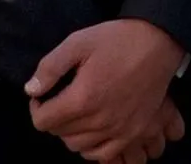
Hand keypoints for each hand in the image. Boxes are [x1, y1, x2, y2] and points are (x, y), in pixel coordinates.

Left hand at [26, 18, 184, 159]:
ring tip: (77, 113)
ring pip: (79, 147)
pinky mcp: (132, 132)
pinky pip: (104, 155)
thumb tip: (31, 90)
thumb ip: (50, 66)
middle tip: (61, 99)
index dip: (37, 106)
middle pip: (60, 135)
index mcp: (82, 99)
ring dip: (71, 133)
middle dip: (55, 118)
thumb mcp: (79, 41)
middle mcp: (98, 121)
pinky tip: (93, 131)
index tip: (43, 95)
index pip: (43, 121)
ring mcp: (117, 130)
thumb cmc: (119, 39)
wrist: (159, 42)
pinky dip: (92, 148)